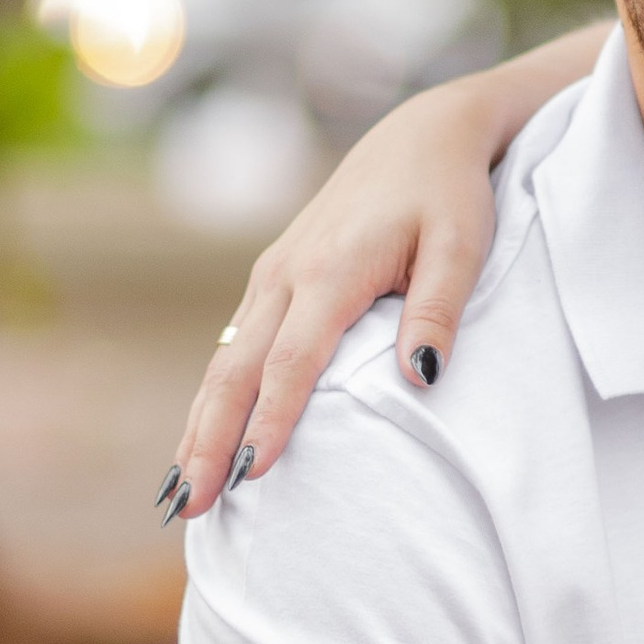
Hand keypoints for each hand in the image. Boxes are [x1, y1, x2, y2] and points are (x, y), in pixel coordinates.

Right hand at [161, 69, 513, 522]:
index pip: (292, 362)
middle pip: (236, 372)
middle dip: (208, 442)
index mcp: (331, 270)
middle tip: (187, 508)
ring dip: (199, 427)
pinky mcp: (272, 279)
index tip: (251, 477)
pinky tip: (202, 438)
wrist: (423, 135)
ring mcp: (272, 276)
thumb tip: (421, 378)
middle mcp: (287, 275)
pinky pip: (233, 348)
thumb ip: (440, 309)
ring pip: (223, 363)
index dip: (270, 421)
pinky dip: (213, 398)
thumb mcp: (463, 245)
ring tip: (179, 492)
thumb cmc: (449, 194)